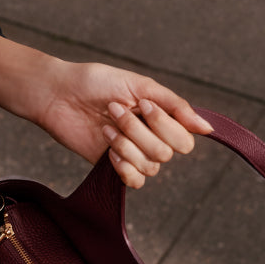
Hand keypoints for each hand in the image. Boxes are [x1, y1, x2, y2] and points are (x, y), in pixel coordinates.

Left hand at [38, 61, 212, 187]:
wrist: (58, 94)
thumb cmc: (96, 82)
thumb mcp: (139, 84)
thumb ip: (175, 105)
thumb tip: (207, 128)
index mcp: (160, 118)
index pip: (185, 139)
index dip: (166, 126)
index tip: (142, 105)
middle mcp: (150, 137)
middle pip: (167, 154)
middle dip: (140, 132)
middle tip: (115, 111)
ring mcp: (132, 153)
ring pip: (150, 167)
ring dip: (126, 145)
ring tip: (106, 126)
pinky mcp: (112, 166)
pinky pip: (134, 181)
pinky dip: (124, 168)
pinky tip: (108, 152)